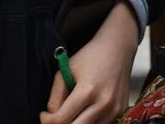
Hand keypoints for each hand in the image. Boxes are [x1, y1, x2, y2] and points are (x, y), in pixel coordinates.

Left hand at [40, 0, 138, 123]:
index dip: (47, 120)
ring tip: (71, 111)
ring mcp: (115, 109)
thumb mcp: (66, 71)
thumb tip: (51, 118)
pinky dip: (89, 122)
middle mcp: (105, 103)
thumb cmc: (90, 57)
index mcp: (88, 90)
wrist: (118, 48)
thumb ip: (55, 97)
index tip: (44, 115)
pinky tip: (84, 111)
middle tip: (55, 118)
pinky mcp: (120, 111)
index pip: (62, 120)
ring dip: (76, 123)